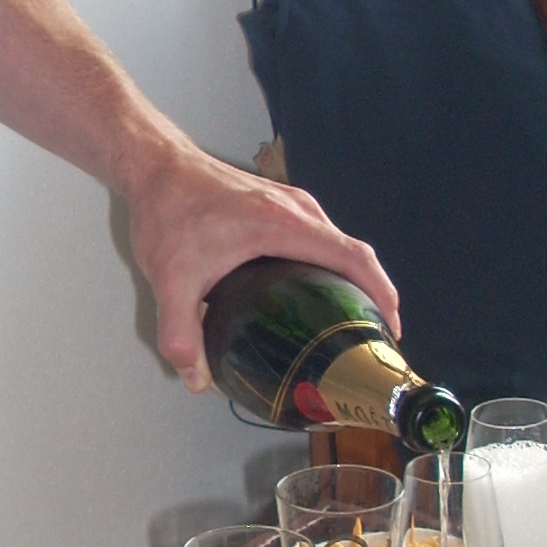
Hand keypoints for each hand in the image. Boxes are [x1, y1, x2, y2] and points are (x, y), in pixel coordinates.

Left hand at [121, 133, 398, 391]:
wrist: (155, 165)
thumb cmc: (168, 210)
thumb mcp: (171, 278)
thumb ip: (180, 333)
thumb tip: (197, 380)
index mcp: (285, 224)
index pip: (355, 258)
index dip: (382, 295)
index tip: (392, 331)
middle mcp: (298, 210)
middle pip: (354, 255)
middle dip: (372, 298)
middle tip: (369, 343)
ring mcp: (291, 205)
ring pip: (337, 247)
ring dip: (352, 282)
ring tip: (348, 326)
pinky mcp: (279, 206)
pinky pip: (320, 239)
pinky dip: (330, 268)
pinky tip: (314, 296)